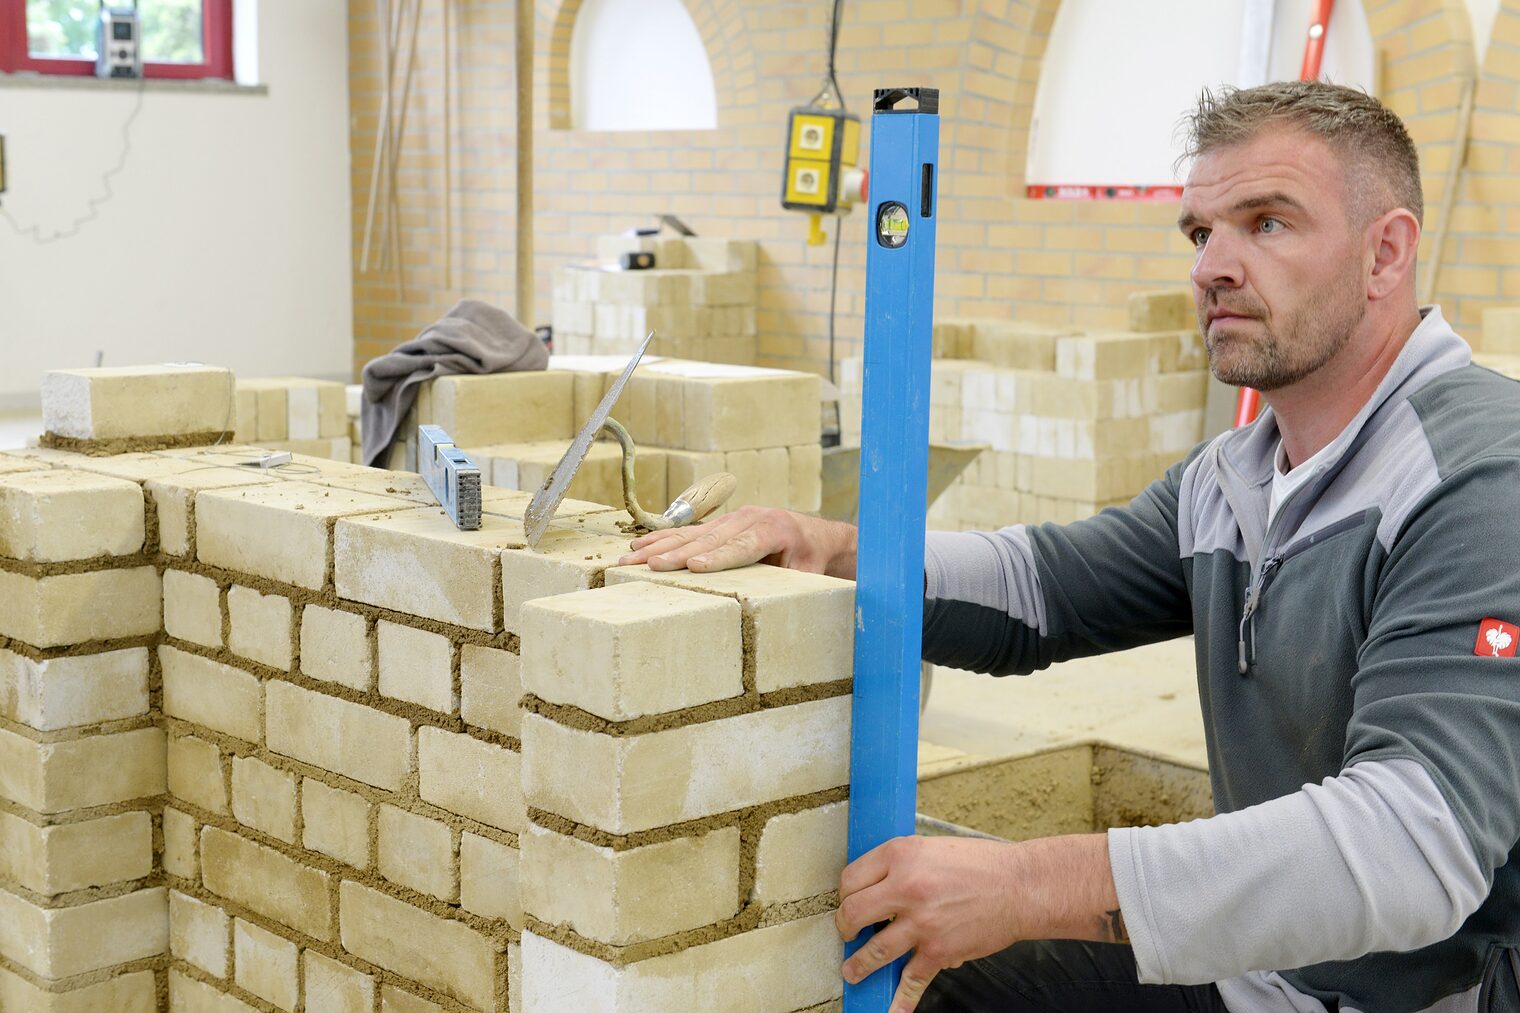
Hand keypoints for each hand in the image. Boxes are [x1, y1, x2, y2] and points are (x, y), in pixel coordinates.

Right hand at [617, 506, 857, 577]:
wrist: (817, 536)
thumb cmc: (812, 561)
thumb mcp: (809, 574)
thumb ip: (789, 584)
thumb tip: (768, 605)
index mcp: (775, 529)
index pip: (741, 546)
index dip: (717, 556)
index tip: (693, 566)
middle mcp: (750, 518)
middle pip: (709, 538)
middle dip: (676, 553)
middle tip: (649, 566)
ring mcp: (733, 518)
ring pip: (693, 532)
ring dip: (659, 546)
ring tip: (631, 557)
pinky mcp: (721, 523)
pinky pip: (689, 530)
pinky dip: (662, 538)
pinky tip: (640, 545)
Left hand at [836, 834, 1121, 1012]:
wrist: (1020, 887)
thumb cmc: (979, 864)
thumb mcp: (930, 848)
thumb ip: (900, 865)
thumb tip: (874, 886)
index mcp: (901, 855)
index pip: (851, 877)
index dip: (845, 892)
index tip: (848, 900)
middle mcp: (906, 888)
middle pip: (852, 913)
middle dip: (845, 926)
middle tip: (848, 931)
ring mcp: (921, 923)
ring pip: (873, 950)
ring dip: (858, 965)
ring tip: (852, 971)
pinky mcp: (938, 951)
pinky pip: (910, 980)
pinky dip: (898, 1000)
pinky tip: (888, 1008)